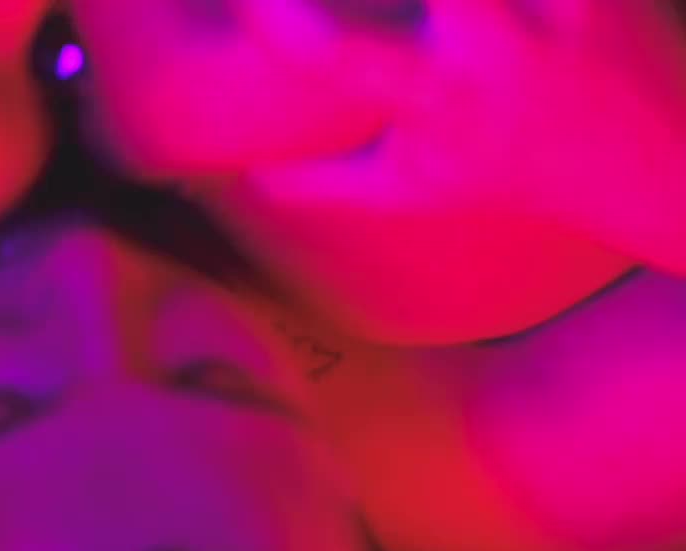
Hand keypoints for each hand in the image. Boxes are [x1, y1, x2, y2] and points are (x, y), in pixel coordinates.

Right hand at [70, 0, 685, 342]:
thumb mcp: (412, 187)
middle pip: (407, 26)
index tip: (252, 3)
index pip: (332, 58)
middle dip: (357, 20)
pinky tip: (520, 4)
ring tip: (438, 7)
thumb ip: (325, 184)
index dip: (279, 21)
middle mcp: (487, 66)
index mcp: (429, 110)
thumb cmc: (520, 174)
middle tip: (327, 3)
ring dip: (453, 0)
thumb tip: (250, 181)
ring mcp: (552, 19)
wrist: (661, 171)